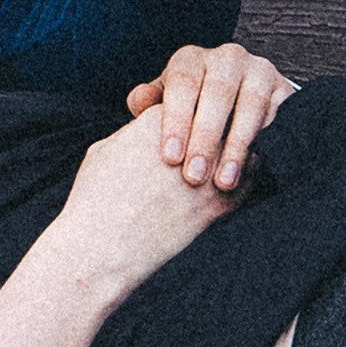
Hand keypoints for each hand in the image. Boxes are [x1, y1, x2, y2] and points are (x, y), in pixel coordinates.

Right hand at [43, 105, 240, 294]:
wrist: (103, 245)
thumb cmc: (96, 197)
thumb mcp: (107, 147)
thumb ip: (137, 133)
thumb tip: (150, 133)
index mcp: (162, 116)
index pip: (193, 100)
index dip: (191, 113)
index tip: (188, 125)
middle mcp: (192, 137)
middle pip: (222, 118)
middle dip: (217, 127)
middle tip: (211, 140)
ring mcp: (210, 170)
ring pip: (241, 145)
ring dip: (235, 151)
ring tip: (222, 162)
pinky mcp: (220, 203)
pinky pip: (249, 179)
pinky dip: (243, 178)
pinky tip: (226, 185)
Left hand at [127, 42, 296, 190]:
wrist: (235, 103)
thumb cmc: (190, 109)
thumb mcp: (166, 102)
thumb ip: (149, 102)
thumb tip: (138, 102)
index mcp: (192, 59)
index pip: (182, 82)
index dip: (176, 120)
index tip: (170, 157)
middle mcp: (227, 58)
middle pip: (217, 93)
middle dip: (205, 138)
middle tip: (194, 177)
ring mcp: (259, 71)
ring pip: (251, 104)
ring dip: (237, 145)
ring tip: (224, 181)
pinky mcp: (285, 89)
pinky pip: (280, 114)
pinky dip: (267, 141)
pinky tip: (254, 167)